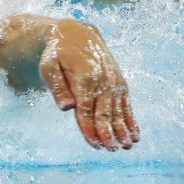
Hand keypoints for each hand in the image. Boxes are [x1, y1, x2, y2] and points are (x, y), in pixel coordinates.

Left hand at [38, 19, 138, 149]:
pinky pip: (126, 104)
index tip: (94, 144)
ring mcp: (114, 81)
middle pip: (105, 111)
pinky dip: (130, 119)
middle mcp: (103, 80)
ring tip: (126, 147)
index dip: (90, 128)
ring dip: (122, 129)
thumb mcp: (48, 66)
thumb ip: (57, 87)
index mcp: (85, 77)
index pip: (86, 109)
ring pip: (118, 109)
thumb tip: (66, 107)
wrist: (76, 34)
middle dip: (108, 132)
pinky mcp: (119, 82)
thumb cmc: (57, 54)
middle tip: (110, 150)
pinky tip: (134, 135)